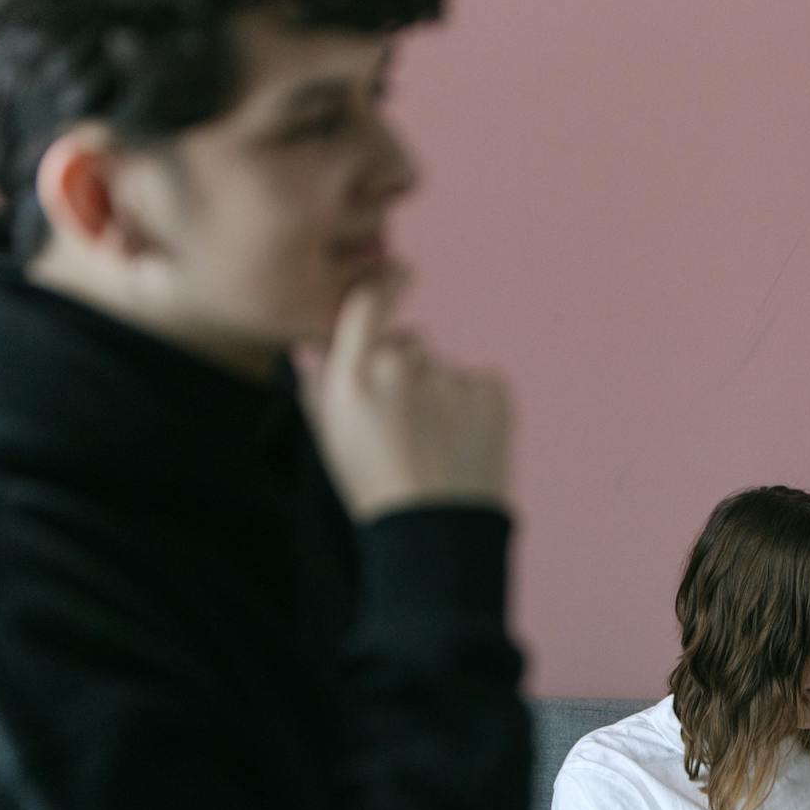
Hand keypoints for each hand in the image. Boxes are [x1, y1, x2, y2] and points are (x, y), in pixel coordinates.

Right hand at [310, 268, 509, 520]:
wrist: (435, 535)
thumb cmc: (376, 489)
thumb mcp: (332, 439)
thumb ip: (321, 385)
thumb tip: (317, 347)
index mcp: (351, 376)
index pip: (368, 303)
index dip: (386, 283)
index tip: (401, 274)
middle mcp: (398, 368)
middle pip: (411, 345)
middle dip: (410, 372)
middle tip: (411, 429)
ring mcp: (448, 379)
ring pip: (445, 371)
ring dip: (443, 396)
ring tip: (438, 447)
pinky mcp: (492, 393)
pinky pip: (482, 385)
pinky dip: (477, 408)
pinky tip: (465, 444)